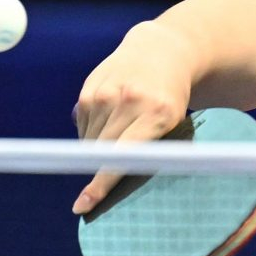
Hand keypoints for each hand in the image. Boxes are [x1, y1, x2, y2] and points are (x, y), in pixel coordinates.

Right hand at [71, 19, 194, 213]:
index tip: (83, 205)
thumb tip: (112, 176)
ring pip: (89, 141)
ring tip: (117, 135)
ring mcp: (106, 93)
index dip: (101, 183)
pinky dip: (91, 132)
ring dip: (96, 149)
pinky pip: (81, 125)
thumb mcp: (174, 122)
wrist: (162, 51)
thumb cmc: (171, 99)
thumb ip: (151, 149)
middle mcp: (130, 101)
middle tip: (94, 190)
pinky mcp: (89, 88)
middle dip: (97, 171)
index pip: (123, 157)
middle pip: (102, 152)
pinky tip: (108, 121)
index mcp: (159, 114)